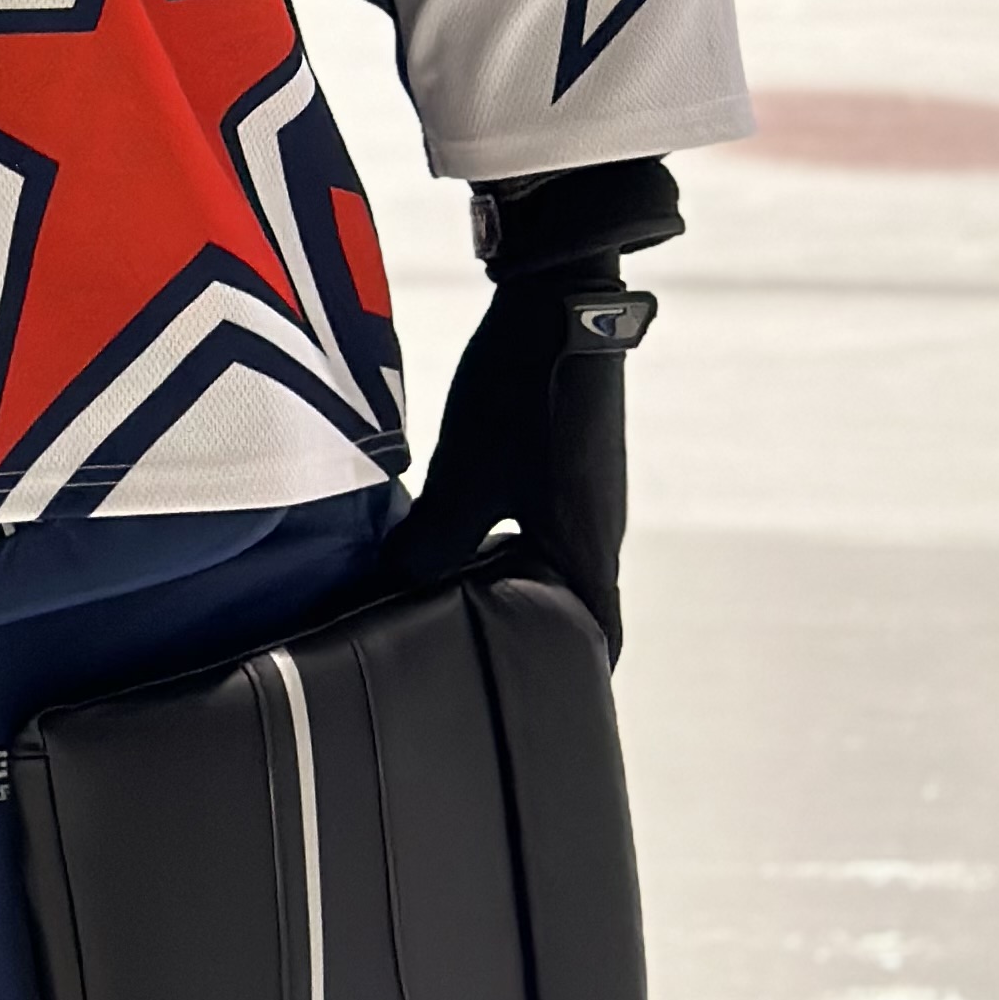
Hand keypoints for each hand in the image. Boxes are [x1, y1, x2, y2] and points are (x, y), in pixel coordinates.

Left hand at [378, 270, 656, 653]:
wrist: (560, 299)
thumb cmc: (524, 394)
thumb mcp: (467, 477)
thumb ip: (436, 545)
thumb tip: (398, 590)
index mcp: (588, 551)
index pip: (598, 643)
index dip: (568, 678)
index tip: (530, 700)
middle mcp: (599, 528)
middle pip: (571, 603)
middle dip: (526, 628)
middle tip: (470, 646)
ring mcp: (589, 489)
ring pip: (550, 555)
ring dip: (509, 573)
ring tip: (451, 587)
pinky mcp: (571, 456)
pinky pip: (542, 515)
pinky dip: (505, 532)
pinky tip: (460, 522)